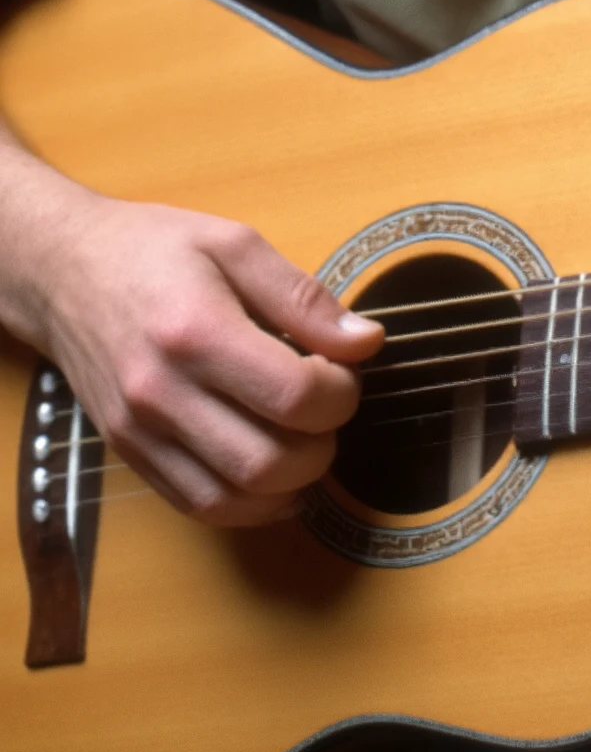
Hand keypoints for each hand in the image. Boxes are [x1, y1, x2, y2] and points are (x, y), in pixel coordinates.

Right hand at [33, 187, 382, 526]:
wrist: (64, 272)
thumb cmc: (153, 249)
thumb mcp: (235, 245)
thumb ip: (304, 297)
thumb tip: (366, 342)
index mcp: (196, 332)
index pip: (292, 396)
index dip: (341, 392)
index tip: (345, 369)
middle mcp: (163, 393)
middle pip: (268, 462)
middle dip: (323, 444)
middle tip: (327, 407)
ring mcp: (141, 432)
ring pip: (234, 500)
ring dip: (290, 484)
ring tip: (304, 439)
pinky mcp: (130, 453)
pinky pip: (198, 506)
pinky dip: (249, 505)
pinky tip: (274, 475)